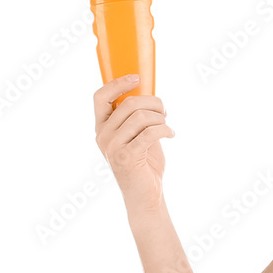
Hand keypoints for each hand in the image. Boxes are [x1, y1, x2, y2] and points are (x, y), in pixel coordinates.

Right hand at [94, 75, 174, 211]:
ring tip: (167, 126)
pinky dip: (165, 130)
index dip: (118, 83)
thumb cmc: (143, 163)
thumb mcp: (137, 135)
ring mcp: (113, 147)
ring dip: (161, 118)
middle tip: (165, 112)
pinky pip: (150, 133)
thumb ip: (136, 117)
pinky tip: (171, 135)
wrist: (145, 194)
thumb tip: (150, 94)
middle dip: (154, 103)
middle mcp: (103, 136)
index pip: (100, 97)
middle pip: (129, 103)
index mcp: (102, 127)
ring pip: (141, 116)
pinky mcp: (126, 157)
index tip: (137, 77)